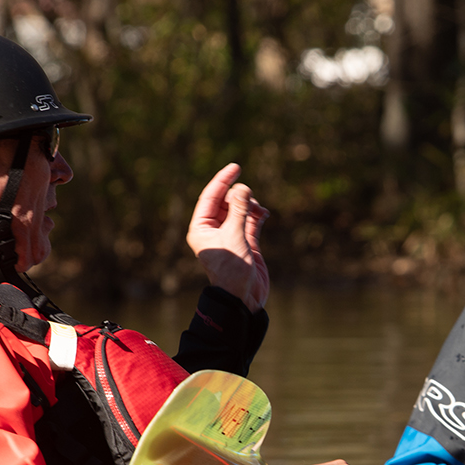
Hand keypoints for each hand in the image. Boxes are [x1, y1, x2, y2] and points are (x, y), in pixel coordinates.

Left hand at [187, 163, 269, 311]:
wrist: (243, 297)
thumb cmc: (232, 270)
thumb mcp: (235, 237)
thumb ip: (239, 210)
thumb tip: (243, 187)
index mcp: (201, 228)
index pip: (210, 197)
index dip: (222, 180)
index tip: (236, 167)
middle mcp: (214, 230)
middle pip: (226, 201)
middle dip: (239, 196)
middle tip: (250, 199)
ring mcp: (230, 235)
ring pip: (239, 209)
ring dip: (250, 205)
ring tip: (258, 211)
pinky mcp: (245, 241)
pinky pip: (250, 219)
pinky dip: (256, 214)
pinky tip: (263, 214)